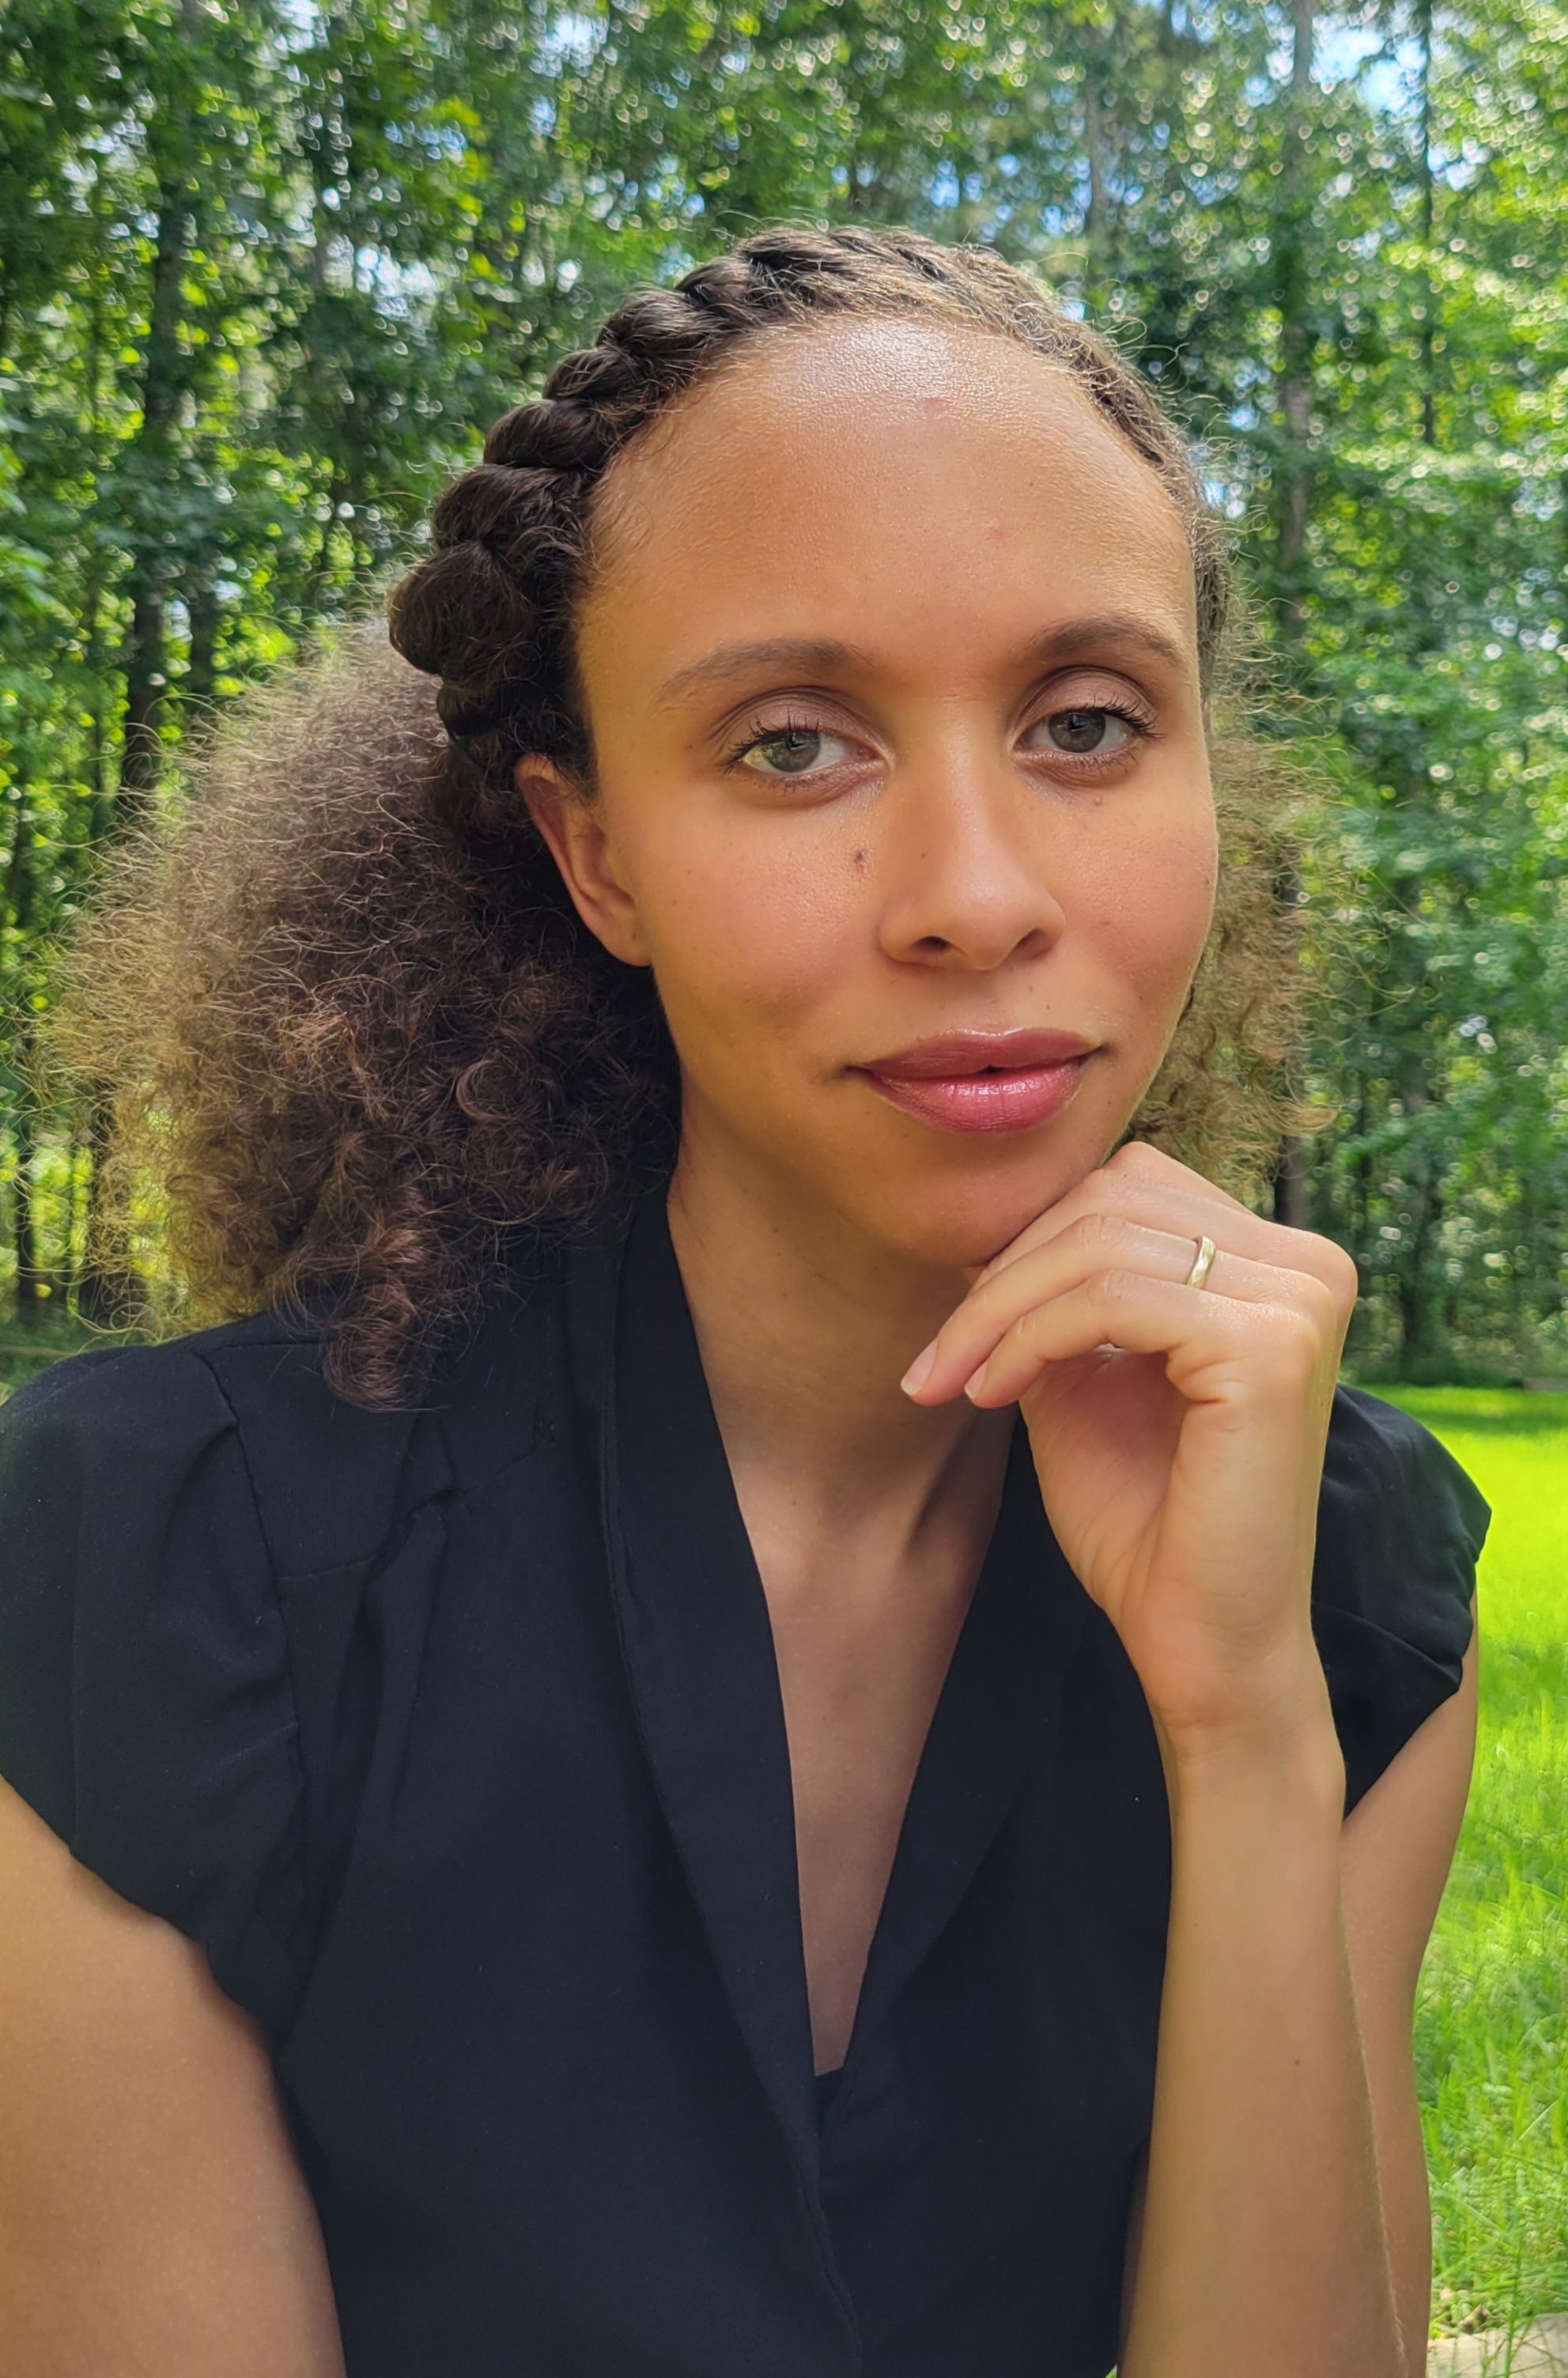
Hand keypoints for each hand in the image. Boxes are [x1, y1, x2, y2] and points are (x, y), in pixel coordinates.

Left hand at [900, 1142, 1360, 1754]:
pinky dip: (1030, 1337)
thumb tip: (985, 1229)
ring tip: (954, 1380)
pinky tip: (994, 1394)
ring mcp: (1300, 1300)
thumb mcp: (1084, 1377)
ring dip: (999, 1310)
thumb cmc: (1146, 1522)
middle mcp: (1309, 1264)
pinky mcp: (1271, 1347)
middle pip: (1112, 1197)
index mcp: (1275, 1263)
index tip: (957, 1329)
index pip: (1128, 1187)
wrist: (1201, 1643)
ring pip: (1102, 1241)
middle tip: (936, 1361)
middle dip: (1004, 1271)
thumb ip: (1058, 1294)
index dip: (1029, 1242)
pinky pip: (1111, 1298)